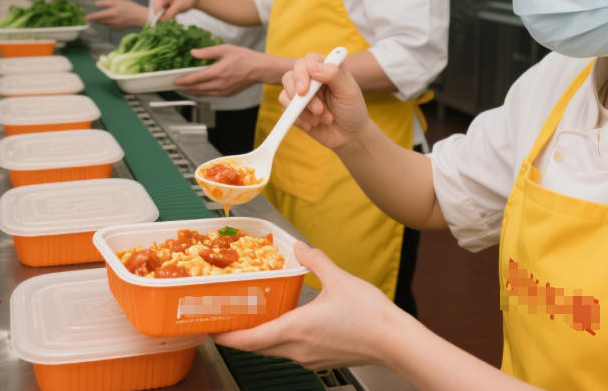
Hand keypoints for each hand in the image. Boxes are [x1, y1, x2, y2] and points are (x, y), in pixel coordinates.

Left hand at [86, 0, 148, 30]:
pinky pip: (109, 26)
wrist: (140, 17)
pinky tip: (113, 19)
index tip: (85, 17)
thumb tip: (95, 4)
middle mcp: (112, 21)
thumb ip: (106, 3)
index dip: (90, 17)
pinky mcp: (117, 30)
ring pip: (104, 24)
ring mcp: (115, 27)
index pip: (97, 16)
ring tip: (105, 15)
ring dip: (101, 20)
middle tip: (92, 16)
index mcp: (111, 13)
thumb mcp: (118, 1)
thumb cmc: (130, 7)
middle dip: (95, 18)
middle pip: (99, 21)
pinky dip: (108, 23)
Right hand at [152, 0, 201, 20]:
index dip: (156, 13)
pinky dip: (166, 16)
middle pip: (155, 8)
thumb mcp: (179, 6)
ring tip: (173, 15)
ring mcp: (163, 2)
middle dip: (159, 15)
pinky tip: (174, 14)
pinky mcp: (165, 7)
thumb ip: (170, 13)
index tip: (159, 21)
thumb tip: (161, 20)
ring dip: (163, 16)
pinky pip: (162, 13)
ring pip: (158, 12)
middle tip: (166, 21)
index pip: (156, 4)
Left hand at [173, 44, 260, 96]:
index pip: (196, 79)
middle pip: (197, 89)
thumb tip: (194, 53)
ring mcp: (224, 91)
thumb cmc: (245, 58)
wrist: (260, 69)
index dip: (184, 81)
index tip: (176, 81)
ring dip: (192, 92)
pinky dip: (202, 94)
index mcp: (218, 72)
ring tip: (184, 89)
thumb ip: (208, 52)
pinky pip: (211, 95)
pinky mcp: (227, 94)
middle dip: (185, 88)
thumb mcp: (225, 49)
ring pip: (203, 94)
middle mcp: (220, 84)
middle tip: (176, 86)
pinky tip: (198, 90)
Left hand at [213, 242, 402, 369]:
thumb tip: (298, 246)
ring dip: (260, 338)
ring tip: (252, 320)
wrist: (396, 342)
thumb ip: (314, 260)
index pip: (249, 340)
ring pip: (274, 351)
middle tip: (225, 321)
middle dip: (238, 336)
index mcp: (295, 330)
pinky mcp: (322, 360)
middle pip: (258, 348)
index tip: (211, 329)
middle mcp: (297, 349)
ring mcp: (310, 358)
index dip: (226, 336)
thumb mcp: (338, 278)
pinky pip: (292, 351)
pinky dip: (280, 339)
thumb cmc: (369, 316)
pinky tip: (286, 324)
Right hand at [281, 53, 370, 151]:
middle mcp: (312, 77)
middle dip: (300, 95)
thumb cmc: (352, 110)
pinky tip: (313, 124)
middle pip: (291, 75)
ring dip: (303, 109)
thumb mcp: (349, 92)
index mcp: (326, 67)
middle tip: (318, 110)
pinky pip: (285, 108)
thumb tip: (312, 66)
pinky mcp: (294, 107)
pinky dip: (298, 118)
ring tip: (321, 119)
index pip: (308, 60)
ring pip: (286, 92)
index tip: (304, 90)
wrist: (349, 135)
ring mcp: (301, 92)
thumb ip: (334, 75)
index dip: (302, 74)